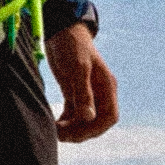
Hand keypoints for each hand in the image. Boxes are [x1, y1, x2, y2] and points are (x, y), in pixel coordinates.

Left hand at [46, 23, 118, 143]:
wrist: (61, 29)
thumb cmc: (72, 45)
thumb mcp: (78, 68)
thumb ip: (83, 93)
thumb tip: (88, 118)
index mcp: (106, 86)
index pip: (109, 117)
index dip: (96, 129)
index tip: (78, 133)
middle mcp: (99, 92)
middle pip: (96, 122)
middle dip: (81, 131)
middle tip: (61, 134)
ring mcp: (87, 92)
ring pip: (84, 120)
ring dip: (72, 128)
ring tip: (54, 130)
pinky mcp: (74, 91)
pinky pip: (73, 113)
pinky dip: (65, 121)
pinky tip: (54, 123)